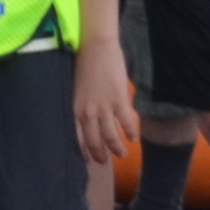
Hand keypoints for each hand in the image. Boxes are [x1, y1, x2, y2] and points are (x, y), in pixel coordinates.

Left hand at [72, 45, 139, 169]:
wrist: (96, 48)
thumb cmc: (84, 65)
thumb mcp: (77, 90)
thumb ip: (82, 105)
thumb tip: (88, 117)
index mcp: (75, 110)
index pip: (77, 137)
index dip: (83, 151)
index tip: (87, 160)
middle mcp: (87, 113)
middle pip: (94, 140)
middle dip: (100, 154)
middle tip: (104, 162)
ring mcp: (104, 107)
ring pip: (111, 135)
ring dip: (117, 148)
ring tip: (121, 154)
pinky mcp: (119, 100)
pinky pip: (127, 122)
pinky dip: (132, 132)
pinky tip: (134, 138)